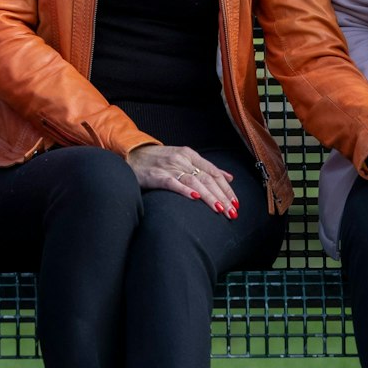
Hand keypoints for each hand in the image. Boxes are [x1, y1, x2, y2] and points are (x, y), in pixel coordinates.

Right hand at [126, 144, 240, 218]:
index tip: (236, 203)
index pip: (214, 172)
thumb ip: (206, 168)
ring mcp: (169, 167)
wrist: (132, 155)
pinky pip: (173, 183)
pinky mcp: (156, 175)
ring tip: (219, 210)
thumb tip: (229, 177)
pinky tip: (195, 199)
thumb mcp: (184, 158)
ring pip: (194, 182)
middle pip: (207, 179)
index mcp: (190, 155)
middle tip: (231, 213)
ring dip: (209, 197)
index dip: (226, 189)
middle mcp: (182, 159)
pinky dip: (185, 190)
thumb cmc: (159, 160)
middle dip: (222, 197)